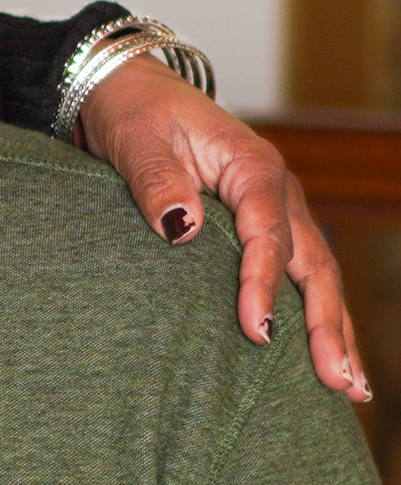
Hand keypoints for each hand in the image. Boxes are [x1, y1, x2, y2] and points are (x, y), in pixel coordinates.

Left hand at [76, 61, 367, 398]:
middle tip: (336, 381)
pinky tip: (332, 360)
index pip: (267, 233)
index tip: (256, 329)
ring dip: (336, 331)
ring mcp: (278, 211)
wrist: (132, 94)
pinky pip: (301, 276)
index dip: (264, 283)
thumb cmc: (135, 115)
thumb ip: (157, 181)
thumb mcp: (137, 140)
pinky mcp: (266, 228)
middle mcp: (278, 191)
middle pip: (313, 264)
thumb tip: (182, 227)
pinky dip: (319, 318)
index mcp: (252, 167)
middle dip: (327, 325)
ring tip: (352, 389)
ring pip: (318, 276)